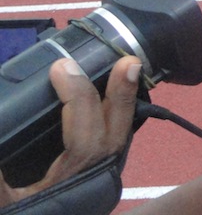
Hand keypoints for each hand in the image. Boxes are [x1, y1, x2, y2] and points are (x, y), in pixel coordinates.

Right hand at [0, 57, 140, 207]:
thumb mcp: (5, 202)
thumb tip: (0, 138)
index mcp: (73, 178)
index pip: (87, 136)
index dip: (77, 97)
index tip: (61, 68)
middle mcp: (95, 174)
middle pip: (117, 131)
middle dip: (123, 94)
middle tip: (128, 62)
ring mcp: (101, 173)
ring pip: (120, 133)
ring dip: (122, 101)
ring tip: (127, 68)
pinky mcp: (98, 173)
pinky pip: (113, 138)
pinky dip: (114, 115)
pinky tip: (111, 95)